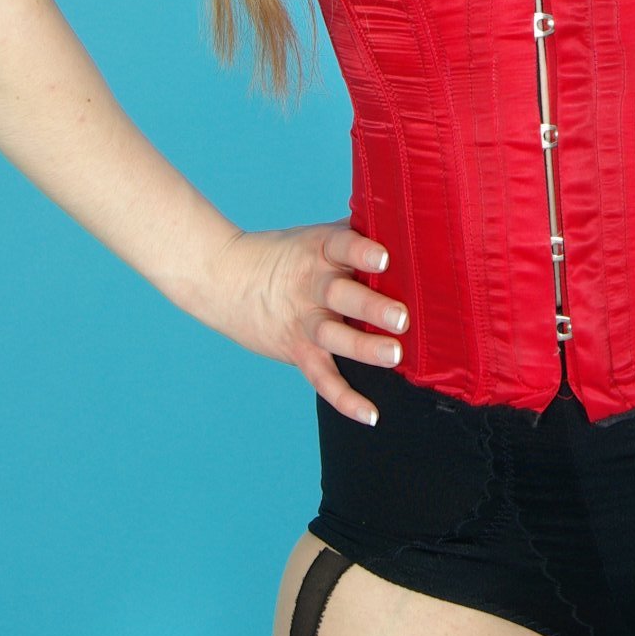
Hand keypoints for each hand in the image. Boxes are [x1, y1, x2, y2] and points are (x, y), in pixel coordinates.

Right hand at [204, 215, 409, 425]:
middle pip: (341, 295)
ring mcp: (302, 321)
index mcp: (319, 251)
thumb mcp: (316, 236)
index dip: (361, 252)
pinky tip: (371, 414)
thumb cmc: (287, 254)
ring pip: (333, 336)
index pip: (341, 247)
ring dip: (364, 347)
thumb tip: (409, 220)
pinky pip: (321, 378)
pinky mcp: (296, 351)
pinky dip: (344, 399)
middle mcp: (311, 286)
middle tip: (402, 317)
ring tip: (394, 355)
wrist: (225, 279)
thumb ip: (356, 234)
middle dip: (371, 306)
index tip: (384, 257)